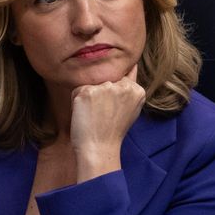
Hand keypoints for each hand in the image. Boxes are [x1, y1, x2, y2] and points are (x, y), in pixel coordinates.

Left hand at [69, 63, 144, 181]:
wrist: (99, 148)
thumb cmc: (113, 131)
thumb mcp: (131, 108)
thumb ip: (130, 87)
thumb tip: (132, 65)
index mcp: (137, 90)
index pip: (122, 78)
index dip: (113, 96)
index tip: (113, 111)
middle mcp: (123, 86)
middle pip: (105, 81)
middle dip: (101, 95)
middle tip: (104, 115)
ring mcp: (105, 88)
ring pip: (91, 84)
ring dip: (89, 98)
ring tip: (95, 115)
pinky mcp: (87, 92)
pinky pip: (77, 90)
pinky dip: (77, 102)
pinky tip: (86, 115)